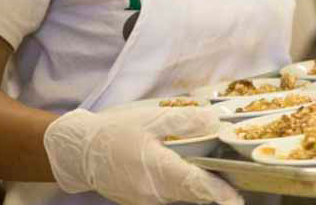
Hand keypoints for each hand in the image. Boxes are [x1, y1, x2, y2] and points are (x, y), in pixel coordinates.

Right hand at [44, 106, 242, 204]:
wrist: (78, 150)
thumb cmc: (115, 131)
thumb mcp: (152, 118)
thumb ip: (185, 121)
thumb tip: (215, 122)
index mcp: (157, 169)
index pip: (195, 184)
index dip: (218, 192)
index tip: (236, 198)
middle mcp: (152, 192)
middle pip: (192, 194)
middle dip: (214, 192)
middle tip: (236, 186)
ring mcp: (145, 199)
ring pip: (181, 197)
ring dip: (200, 190)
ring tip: (220, 180)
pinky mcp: (139, 200)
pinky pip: (168, 196)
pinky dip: (184, 189)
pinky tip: (192, 177)